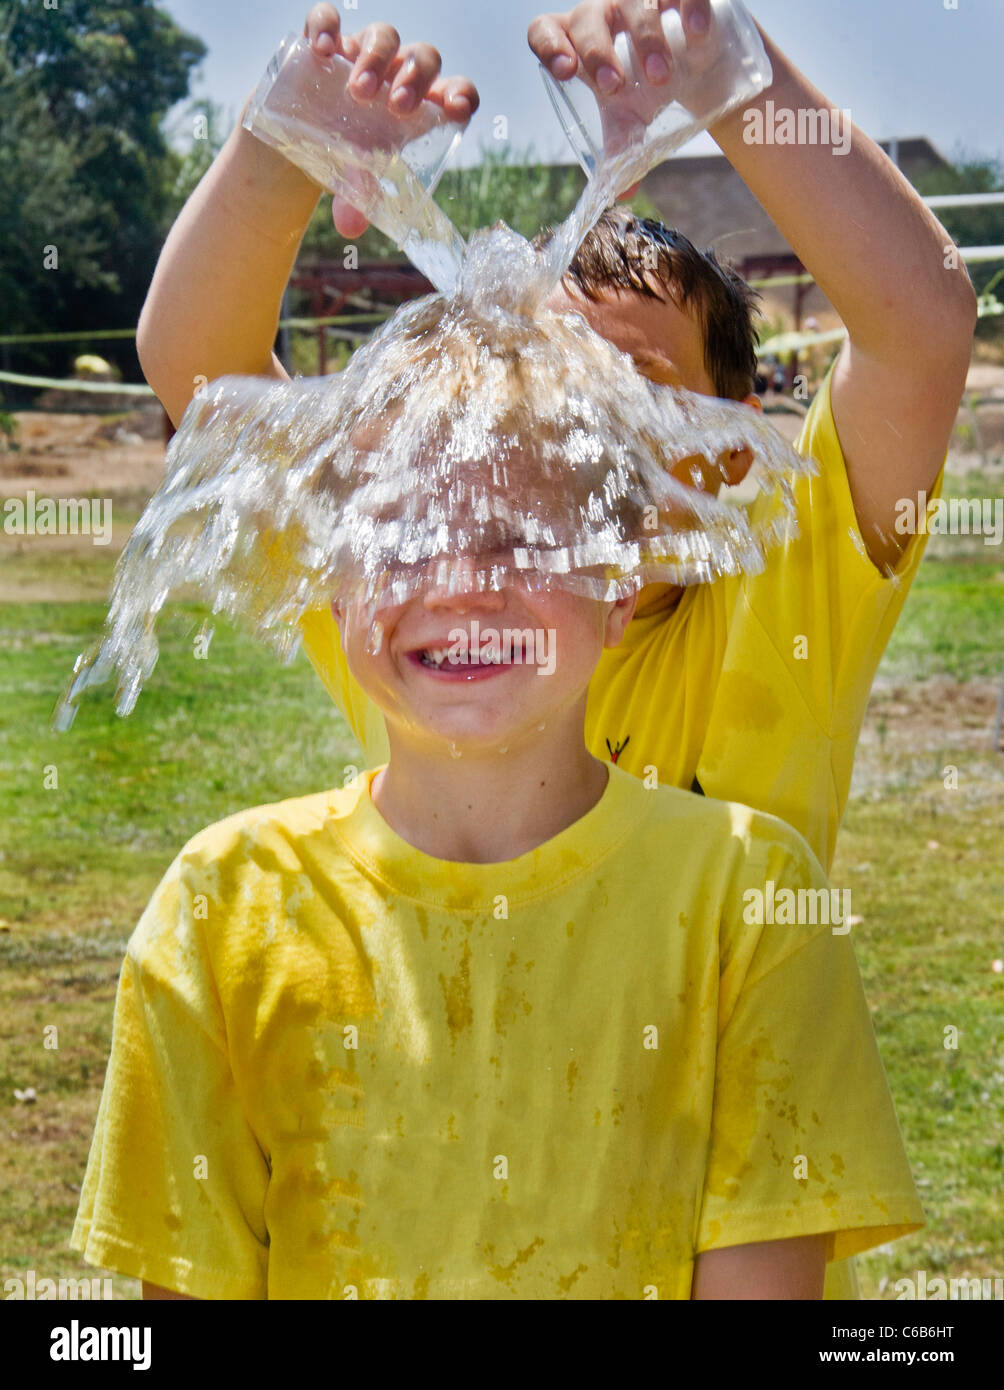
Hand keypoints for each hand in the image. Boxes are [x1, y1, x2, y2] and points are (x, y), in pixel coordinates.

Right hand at [304, 4, 478, 236]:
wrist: (295, 141)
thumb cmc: (343, 159)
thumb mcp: (354, 182)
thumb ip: (357, 200)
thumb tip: (351, 227)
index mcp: (419, 108)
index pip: (455, 91)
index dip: (462, 95)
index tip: (456, 109)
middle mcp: (396, 73)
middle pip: (423, 58)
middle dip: (415, 78)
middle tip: (396, 107)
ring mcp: (361, 52)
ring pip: (383, 36)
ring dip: (376, 59)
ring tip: (359, 92)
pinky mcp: (323, 41)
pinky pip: (327, 18)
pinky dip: (326, 27)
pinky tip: (322, 51)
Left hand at [529, 0, 713, 190]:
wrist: (697, 63)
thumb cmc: (647, 89)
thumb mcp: (631, 118)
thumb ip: (622, 150)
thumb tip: (622, 193)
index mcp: (576, 43)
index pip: (545, 31)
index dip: (549, 46)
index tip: (566, 71)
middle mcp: (600, 13)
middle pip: (586, 20)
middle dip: (598, 52)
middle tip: (617, 87)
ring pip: (633, 2)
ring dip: (646, 39)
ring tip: (662, 79)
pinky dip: (690, 8)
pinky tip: (697, 35)